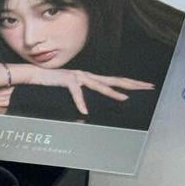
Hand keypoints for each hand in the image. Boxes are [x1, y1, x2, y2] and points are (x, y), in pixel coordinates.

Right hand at [28, 67, 154, 116]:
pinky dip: (80, 102)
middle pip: (115, 80)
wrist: (36, 74)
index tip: (146, 86)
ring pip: (99, 85)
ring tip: (125, 99)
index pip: (116, 80)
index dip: (132, 82)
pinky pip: (76, 93)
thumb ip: (85, 92)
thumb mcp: (74, 87)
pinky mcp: (67, 80)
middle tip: (148, 86)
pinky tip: (84, 111)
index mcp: (92, 77)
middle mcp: (88, 75)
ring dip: (112, 93)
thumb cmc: (55, 82)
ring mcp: (79, 76)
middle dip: (133, 84)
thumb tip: (92, 105)